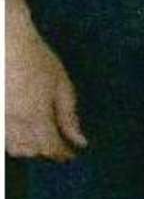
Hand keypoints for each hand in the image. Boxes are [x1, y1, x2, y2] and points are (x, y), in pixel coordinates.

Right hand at [6, 16, 85, 160]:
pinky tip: (21, 130)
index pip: (51, 147)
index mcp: (36, 115)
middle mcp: (14, 123)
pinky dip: (12, 140)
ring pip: (13, 148)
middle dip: (45, 151)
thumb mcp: (61, 84)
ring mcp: (0, 121)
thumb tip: (79, 140)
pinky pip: (2, 139)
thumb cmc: (36, 60)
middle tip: (57, 143)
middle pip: (31, 151)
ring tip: (40, 137)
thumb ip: (69, 115)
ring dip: (28, 147)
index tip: (70, 155)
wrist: (6, 43)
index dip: (62, 154)